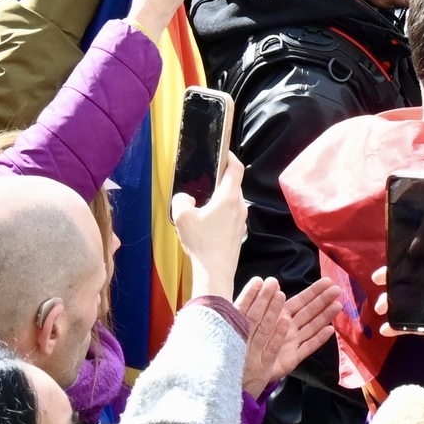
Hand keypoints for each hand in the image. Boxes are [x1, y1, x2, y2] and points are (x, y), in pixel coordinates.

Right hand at [172, 151, 248, 297]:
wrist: (215, 271)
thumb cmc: (201, 243)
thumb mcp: (182, 217)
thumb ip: (181, 200)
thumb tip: (185, 197)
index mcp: (229, 197)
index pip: (236, 168)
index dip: (230, 157)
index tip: (223, 152)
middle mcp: (240, 206)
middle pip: (233, 185)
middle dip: (220, 180)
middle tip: (205, 180)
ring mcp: (241, 220)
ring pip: (232, 202)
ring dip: (220, 199)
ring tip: (202, 204)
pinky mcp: (239, 233)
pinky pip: (231, 216)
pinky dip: (221, 214)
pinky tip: (207, 224)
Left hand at [236, 274, 341, 397]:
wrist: (239, 368)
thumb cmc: (243, 341)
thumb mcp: (248, 318)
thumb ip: (258, 302)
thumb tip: (269, 282)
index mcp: (279, 316)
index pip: (300, 301)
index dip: (313, 291)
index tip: (327, 281)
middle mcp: (289, 328)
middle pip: (309, 312)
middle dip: (323, 301)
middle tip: (337, 290)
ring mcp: (292, 343)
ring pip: (312, 327)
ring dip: (325, 316)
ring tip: (338, 306)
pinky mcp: (293, 358)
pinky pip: (308, 348)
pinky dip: (319, 339)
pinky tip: (330, 331)